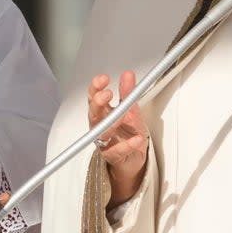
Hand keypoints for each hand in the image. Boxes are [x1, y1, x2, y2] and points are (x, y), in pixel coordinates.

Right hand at [88, 70, 149, 206]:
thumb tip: (128, 75)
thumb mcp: (131, 110)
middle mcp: (100, 126)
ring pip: (102, 132)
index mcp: (103, 113)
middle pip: (94, 113)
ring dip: (112, 123)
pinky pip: (118, 150)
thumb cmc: (128, 133)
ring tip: (122, 115)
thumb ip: (128, 93)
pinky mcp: (112, 155)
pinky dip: (128, 145)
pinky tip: (137, 139)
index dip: (96, 87)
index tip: (103, 79)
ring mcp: (104, 141)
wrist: (132, 157)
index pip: (94, 97)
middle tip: (107, 95)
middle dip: (98, 103)